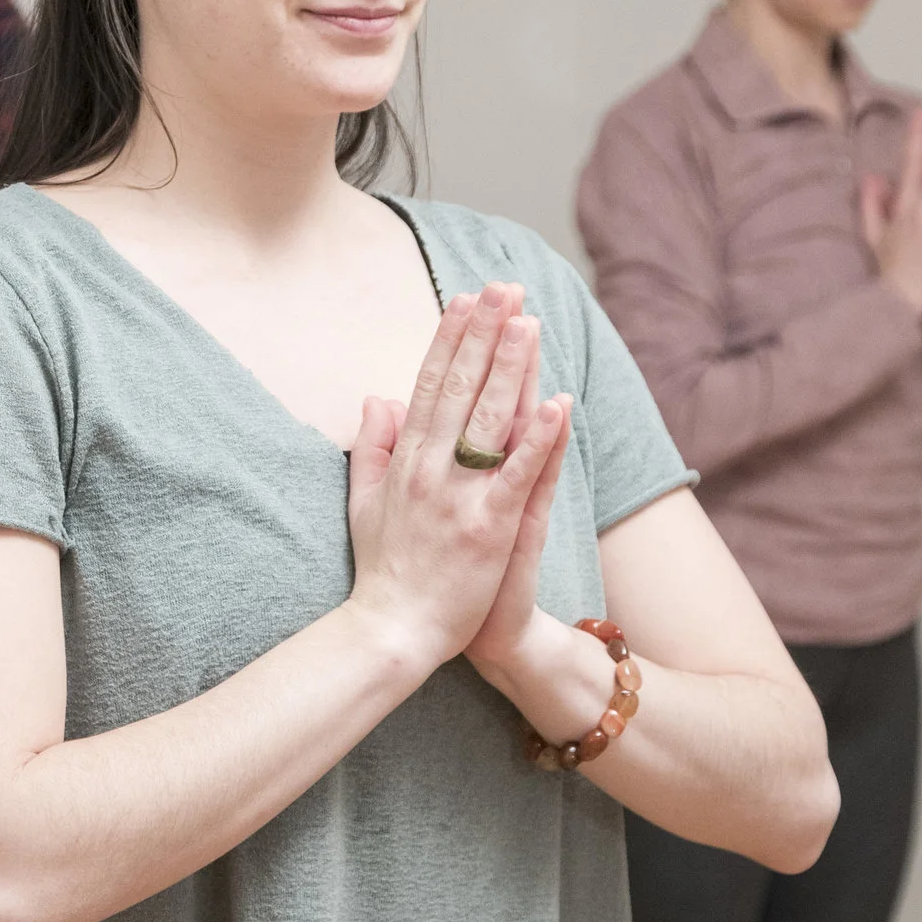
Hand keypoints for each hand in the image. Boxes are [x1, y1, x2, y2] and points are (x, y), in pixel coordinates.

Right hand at [344, 285, 574, 674]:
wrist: (392, 632)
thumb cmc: (383, 571)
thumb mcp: (363, 502)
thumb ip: (371, 448)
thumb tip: (376, 398)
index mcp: (405, 462)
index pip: (427, 385)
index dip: (448, 340)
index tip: (464, 299)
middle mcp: (430, 470)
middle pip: (460, 388)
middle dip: (483, 335)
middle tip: (503, 289)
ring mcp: (460, 497)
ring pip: (488, 419)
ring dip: (510, 367)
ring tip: (528, 321)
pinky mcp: (490, 528)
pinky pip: (517, 474)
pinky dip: (537, 438)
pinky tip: (557, 402)